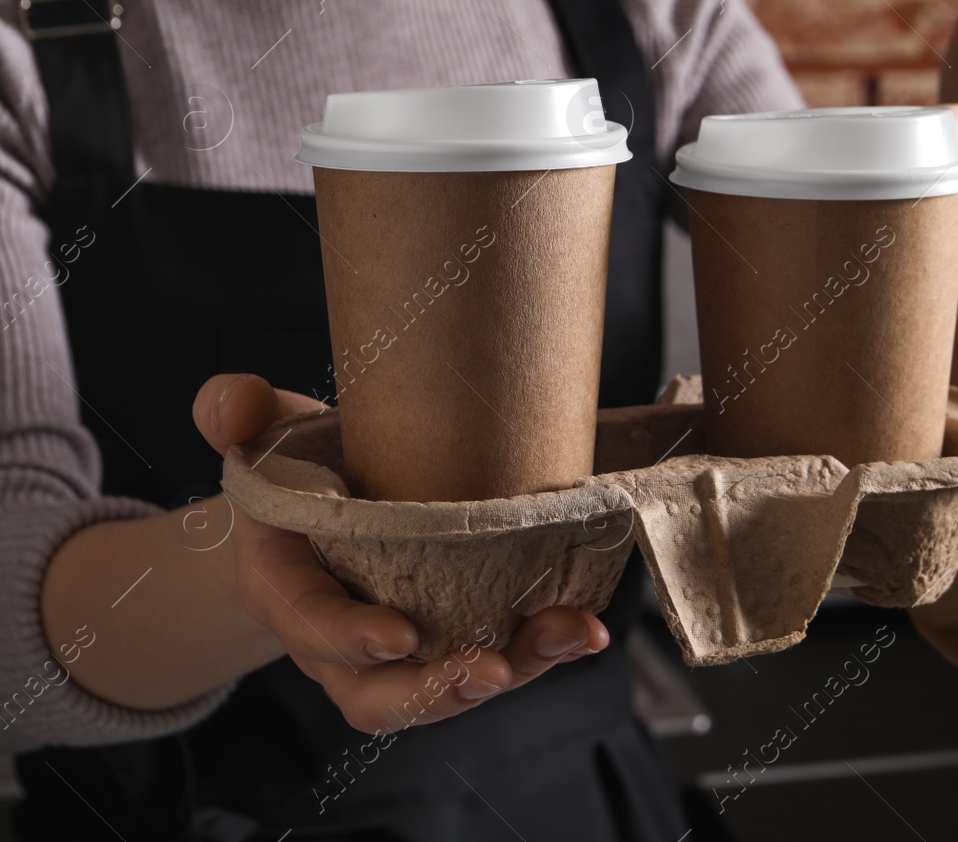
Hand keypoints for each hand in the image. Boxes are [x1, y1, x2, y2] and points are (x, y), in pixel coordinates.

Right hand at [192, 373, 609, 733]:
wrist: (324, 509)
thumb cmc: (297, 472)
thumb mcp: (267, 434)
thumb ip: (238, 413)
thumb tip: (234, 403)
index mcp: (286, 588)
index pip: (309, 624)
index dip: (350, 638)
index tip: (402, 635)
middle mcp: (337, 642)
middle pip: (377, 695)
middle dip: (435, 689)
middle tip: (491, 667)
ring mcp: (397, 655)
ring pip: (442, 692)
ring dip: (509, 671)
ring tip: (563, 637)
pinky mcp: (451, 643)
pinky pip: (491, 663)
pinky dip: (539, 652)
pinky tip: (582, 628)